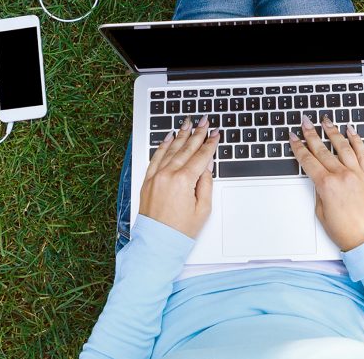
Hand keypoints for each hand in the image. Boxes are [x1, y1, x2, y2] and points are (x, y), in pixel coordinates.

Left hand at [138, 116, 218, 237]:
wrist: (158, 242)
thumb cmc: (180, 230)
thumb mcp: (203, 209)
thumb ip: (206, 184)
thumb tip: (206, 166)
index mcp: (184, 181)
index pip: (201, 157)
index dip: (210, 144)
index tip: (215, 134)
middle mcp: (168, 175)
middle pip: (186, 148)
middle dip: (197, 133)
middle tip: (204, 121)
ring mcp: (156, 176)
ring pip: (170, 149)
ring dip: (181, 135)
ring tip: (187, 123)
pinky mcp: (148, 180)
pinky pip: (156, 157)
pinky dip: (163, 146)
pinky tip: (169, 137)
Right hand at [288, 115, 363, 250]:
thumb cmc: (346, 232)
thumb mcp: (321, 213)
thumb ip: (319, 192)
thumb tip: (320, 181)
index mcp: (326, 185)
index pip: (308, 161)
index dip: (298, 147)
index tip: (293, 138)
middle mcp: (342, 176)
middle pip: (322, 150)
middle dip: (311, 134)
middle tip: (305, 122)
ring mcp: (357, 174)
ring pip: (342, 146)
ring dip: (333, 131)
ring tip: (326, 120)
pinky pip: (362, 153)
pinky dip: (356, 140)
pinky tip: (351, 131)